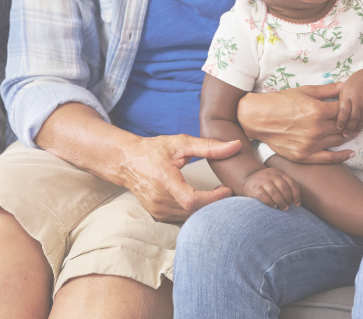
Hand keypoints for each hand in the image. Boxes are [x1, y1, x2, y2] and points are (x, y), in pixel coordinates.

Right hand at [118, 134, 240, 221]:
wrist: (127, 161)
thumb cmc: (153, 150)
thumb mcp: (181, 143)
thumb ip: (209, 146)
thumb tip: (235, 145)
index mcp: (165, 181)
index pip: (192, 200)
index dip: (213, 199)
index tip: (227, 189)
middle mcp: (159, 200)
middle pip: (194, 211)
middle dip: (214, 204)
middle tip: (227, 191)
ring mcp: (157, 210)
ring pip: (189, 218)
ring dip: (206, 209)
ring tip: (218, 195)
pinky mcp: (157, 215)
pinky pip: (181, 218)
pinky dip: (195, 212)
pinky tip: (203, 201)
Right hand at [237, 83, 354, 163]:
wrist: (259, 117)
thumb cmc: (281, 101)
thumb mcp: (305, 91)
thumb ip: (327, 90)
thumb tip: (345, 86)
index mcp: (317, 111)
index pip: (343, 110)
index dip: (350, 107)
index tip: (353, 106)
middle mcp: (316, 129)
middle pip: (343, 126)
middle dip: (352, 122)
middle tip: (358, 119)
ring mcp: (310, 145)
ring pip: (338, 141)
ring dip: (349, 136)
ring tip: (354, 131)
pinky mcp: (303, 156)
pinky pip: (327, 159)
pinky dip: (341, 157)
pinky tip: (350, 153)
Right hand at [242, 167, 300, 210]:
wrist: (249, 179)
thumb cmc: (268, 183)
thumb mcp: (277, 179)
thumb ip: (286, 185)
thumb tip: (297, 201)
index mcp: (279, 172)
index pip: (292, 183)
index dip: (296, 195)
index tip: (297, 204)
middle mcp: (272, 175)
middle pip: (284, 188)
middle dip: (288, 199)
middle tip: (288, 206)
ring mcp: (263, 181)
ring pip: (274, 192)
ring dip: (281, 202)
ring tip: (283, 208)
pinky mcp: (255, 188)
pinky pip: (264, 196)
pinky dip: (270, 203)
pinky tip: (273, 206)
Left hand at [337, 71, 362, 136]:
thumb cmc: (357, 82)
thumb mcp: (345, 87)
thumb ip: (341, 100)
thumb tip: (335, 114)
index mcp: (349, 95)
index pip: (343, 111)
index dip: (340, 121)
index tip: (338, 128)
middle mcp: (359, 101)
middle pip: (353, 118)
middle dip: (348, 128)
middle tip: (344, 135)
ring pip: (362, 121)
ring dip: (356, 129)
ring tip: (352, 133)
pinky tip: (360, 128)